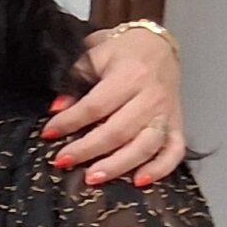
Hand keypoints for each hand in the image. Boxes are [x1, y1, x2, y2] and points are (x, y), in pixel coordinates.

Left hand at [44, 25, 186, 187]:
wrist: (158, 45)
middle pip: (119, 130)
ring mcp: (167, 113)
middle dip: (88, 150)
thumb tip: (57, 109)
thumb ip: (74, 80)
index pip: (96, 105)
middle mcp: (152, 96)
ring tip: (93, 178)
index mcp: (130, 75)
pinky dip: (160, 169)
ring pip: (145, 145)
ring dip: (119, 165)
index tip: (49, 134)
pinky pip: (175, 151)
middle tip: (63, 161)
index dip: (70, 122)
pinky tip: (139, 181)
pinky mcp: (178, 124)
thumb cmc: (122, 52)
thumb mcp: (94, 55)